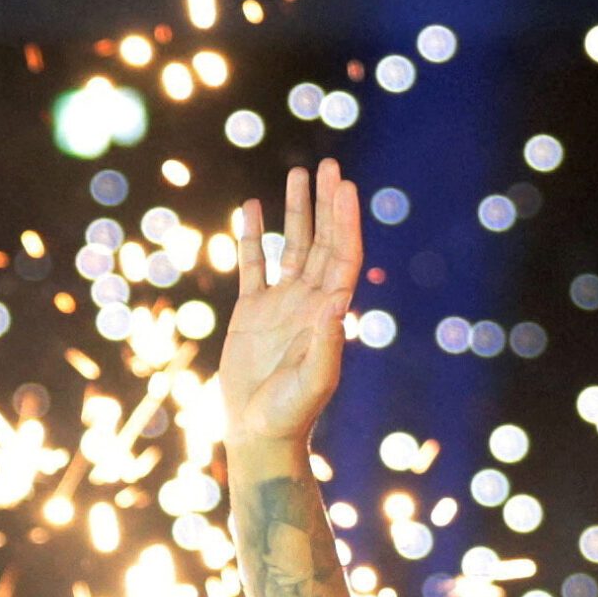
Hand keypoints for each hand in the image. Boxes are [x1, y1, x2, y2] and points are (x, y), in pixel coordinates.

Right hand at [219, 159, 362, 448]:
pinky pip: (253, 264)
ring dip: (297, 211)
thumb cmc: (291, 412)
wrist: (259, 431)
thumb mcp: (313, 380)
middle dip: (326, 205)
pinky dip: (253, 236)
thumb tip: (336, 304)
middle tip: (330, 165)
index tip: (345, 187)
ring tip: (300, 173)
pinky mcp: (252, 311)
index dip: (345, 222)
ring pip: (291, 246)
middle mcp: (310, 303)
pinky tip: (253, 207)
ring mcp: (282, 304)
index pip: (342, 257)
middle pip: (322, 242)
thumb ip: (326, 343)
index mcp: (330, 314)